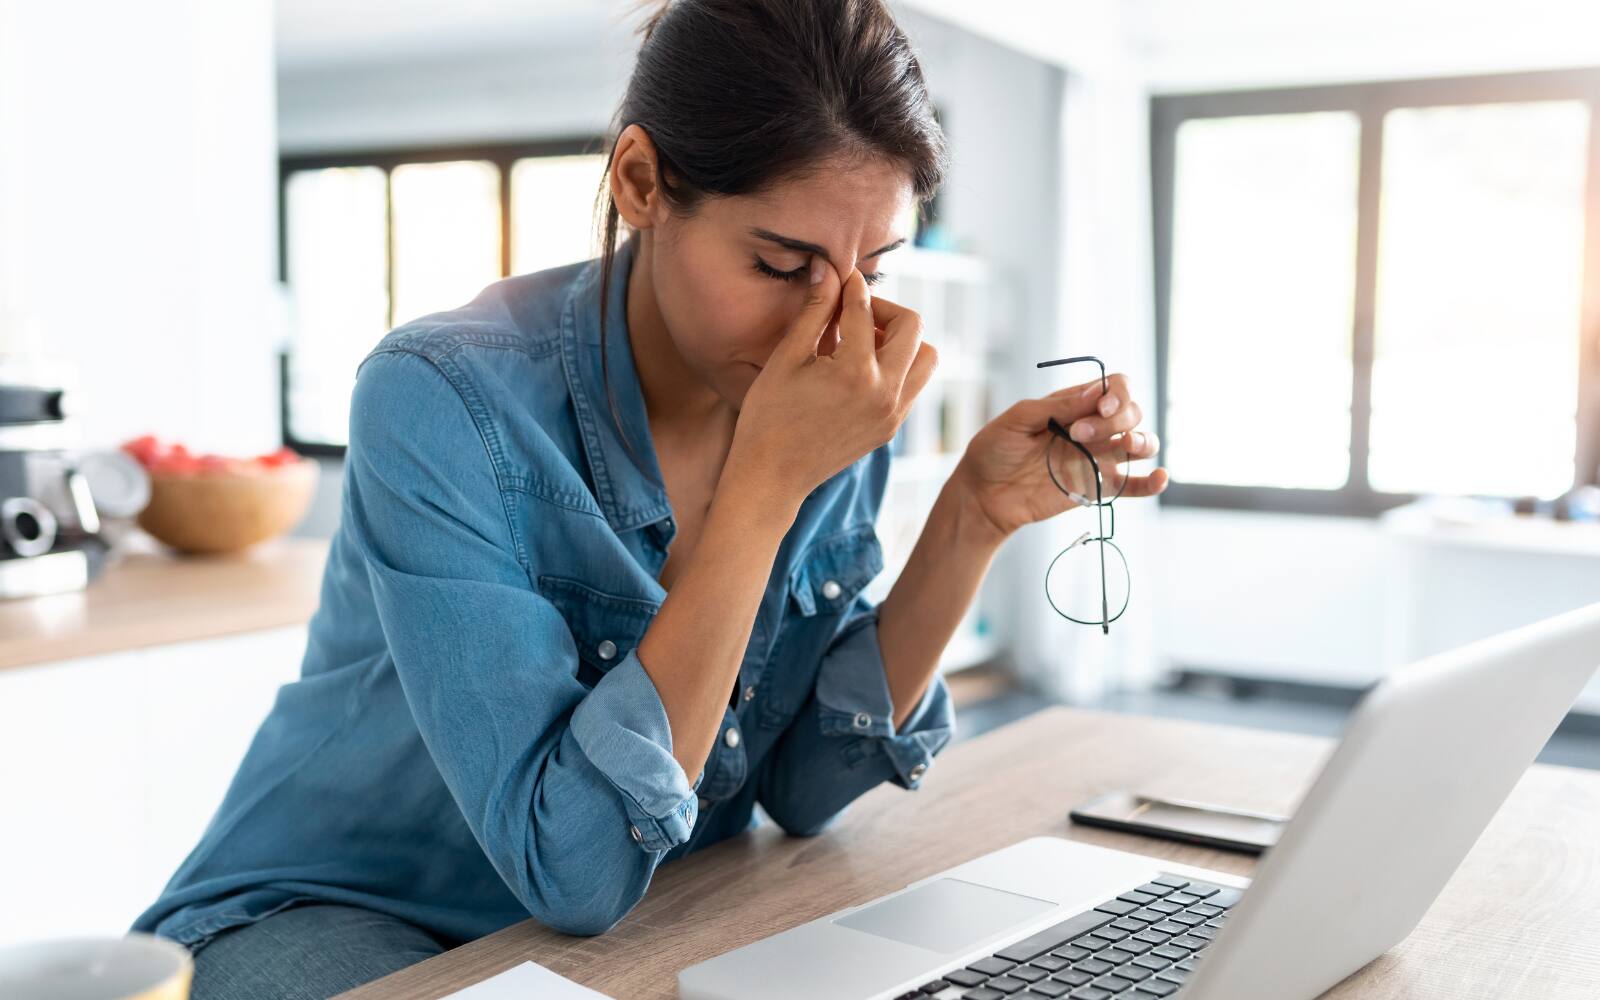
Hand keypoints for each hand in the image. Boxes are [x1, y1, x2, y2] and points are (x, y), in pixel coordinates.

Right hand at [725, 258, 938, 504]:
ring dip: (902, 340)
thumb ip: (815, 311)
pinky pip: (913, 385)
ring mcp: (893, 414)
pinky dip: (898, 366)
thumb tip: (827, 268)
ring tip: (863, 342)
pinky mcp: (891, 428)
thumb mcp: (787, 358)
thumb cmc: (768, 417)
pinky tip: (861, 368)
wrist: (772, 477)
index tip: (840, 276)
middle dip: (884, 310)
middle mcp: (885, 393)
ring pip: (925, 357)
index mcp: (856, 372)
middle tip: (854, 312)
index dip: (850, 286)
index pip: (865, 310)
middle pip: (912, 327)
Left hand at [951, 374, 1168, 539]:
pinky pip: (1134, 485)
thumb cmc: (994, 451)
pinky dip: (1152, 482)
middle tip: (1078, 434)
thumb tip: (1096, 393)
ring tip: (1126, 445)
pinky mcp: (1098, 488)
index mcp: (1075, 404)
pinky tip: (1159, 477)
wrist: (983, 494)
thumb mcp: (1017, 420)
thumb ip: (1057, 406)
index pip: (1116, 387)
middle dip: (1115, 419)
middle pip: (1131, 412)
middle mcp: (1093, 428)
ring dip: (1142, 440)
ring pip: (1141, 443)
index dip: (1117, 393)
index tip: (1100, 406)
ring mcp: (1098, 458)